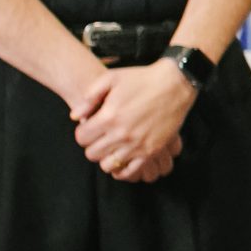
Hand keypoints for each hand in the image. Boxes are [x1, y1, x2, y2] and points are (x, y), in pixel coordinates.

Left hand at [70, 60, 192, 183]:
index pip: (81, 138)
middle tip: (101, 137)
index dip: (83, 132)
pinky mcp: (152, 150)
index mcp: (109, 117)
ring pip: (108, 165)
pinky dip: (122, 170)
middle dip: (93, 145)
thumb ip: (89, 97)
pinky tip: (123, 159)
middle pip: (92, 154)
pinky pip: (130, 172)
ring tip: (112, 147)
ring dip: (106, 157)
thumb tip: (75, 116)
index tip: (91, 127)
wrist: (175, 83)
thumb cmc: (142, 79)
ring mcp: (137, 145)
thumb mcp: (110, 78)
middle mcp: (121, 134)